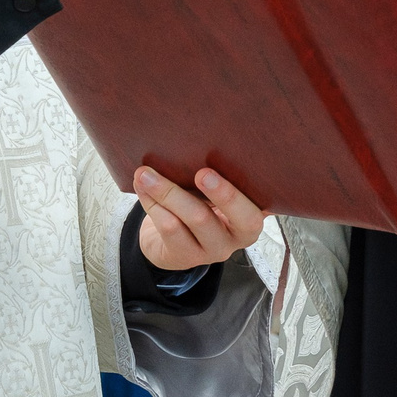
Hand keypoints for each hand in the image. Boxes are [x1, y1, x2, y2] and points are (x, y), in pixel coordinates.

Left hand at [134, 165, 264, 270]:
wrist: (174, 242)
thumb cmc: (203, 205)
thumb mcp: (220, 195)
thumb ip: (224, 176)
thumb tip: (208, 140)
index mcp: (253, 217)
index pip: (255, 211)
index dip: (236, 194)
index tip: (215, 172)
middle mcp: (237, 238)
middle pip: (231, 218)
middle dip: (221, 193)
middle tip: (201, 173)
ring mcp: (211, 250)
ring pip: (192, 219)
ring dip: (167, 192)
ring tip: (146, 173)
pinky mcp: (184, 256)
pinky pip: (169, 227)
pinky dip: (152, 202)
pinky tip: (141, 186)